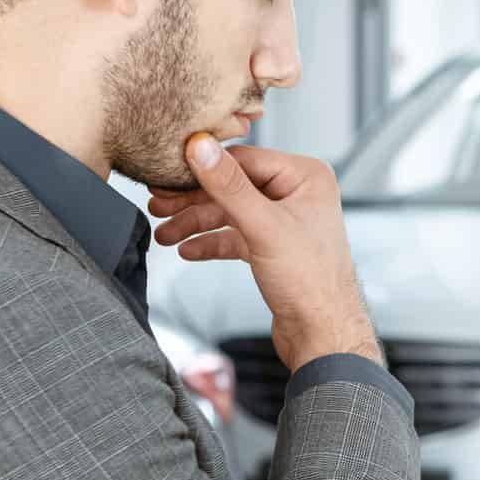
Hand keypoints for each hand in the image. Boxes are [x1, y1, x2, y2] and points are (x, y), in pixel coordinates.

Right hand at [149, 136, 381, 370]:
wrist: (322, 332)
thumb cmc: (311, 282)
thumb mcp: (263, 226)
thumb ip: (229, 186)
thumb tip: (201, 147)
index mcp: (306, 177)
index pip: (243, 159)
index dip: (203, 168)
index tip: (167, 174)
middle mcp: (298, 194)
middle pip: (233, 186)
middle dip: (193, 200)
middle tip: (158, 204)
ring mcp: (286, 220)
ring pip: (231, 213)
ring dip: (196, 223)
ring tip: (165, 234)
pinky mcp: (275, 246)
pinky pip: (236, 236)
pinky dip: (212, 242)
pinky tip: (188, 250)